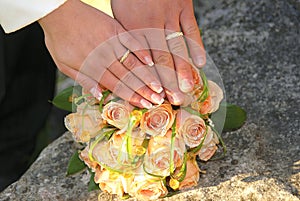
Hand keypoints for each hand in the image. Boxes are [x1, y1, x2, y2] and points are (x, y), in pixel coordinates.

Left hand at [38, 0, 163, 108]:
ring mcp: (112, 42)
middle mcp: (105, 57)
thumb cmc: (59, 40)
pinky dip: (142, 51)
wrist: (58, 12)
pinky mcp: (115, 28)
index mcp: (93, 68)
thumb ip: (83, 80)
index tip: (145, 105)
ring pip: (132, 62)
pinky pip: (132, 41)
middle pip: (128, 78)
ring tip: (159, 86)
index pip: (117, 87)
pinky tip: (151, 61)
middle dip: (144, 91)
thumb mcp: (64, 65)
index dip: (132, 97)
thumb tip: (98, 95)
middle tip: (158, 99)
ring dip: (147, 76)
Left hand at [111, 0, 205, 104]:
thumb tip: (127, 63)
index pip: (144, 61)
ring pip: (178, 47)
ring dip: (183, 69)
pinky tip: (201, 62)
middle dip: (169, 81)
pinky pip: (191, 29)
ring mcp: (170, 16)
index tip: (157, 97)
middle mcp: (152, 25)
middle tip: (175, 100)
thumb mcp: (119, 18)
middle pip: (162, 58)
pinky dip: (197, 46)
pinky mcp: (183, 7)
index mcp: (134, 29)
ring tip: (187, 87)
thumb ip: (125, 41)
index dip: (152, 81)